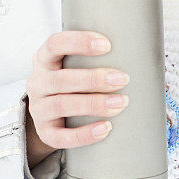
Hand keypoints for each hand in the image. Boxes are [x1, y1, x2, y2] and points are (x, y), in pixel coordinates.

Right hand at [25, 31, 129, 169]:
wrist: (51, 114)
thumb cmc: (73, 80)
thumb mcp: (72, 63)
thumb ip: (94, 56)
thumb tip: (142, 50)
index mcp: (44, 58)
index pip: (55, 44)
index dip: (79, 42)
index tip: (107, 45)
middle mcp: (37, 82)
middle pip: (61, 78)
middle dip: (94, 78)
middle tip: (123, 79)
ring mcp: (38, 108)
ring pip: (62, 105)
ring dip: (93, 104)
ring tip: (121, 103)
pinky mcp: (44, 132)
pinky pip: (61, 136)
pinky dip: (84, 134)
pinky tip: (105, 128)